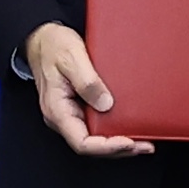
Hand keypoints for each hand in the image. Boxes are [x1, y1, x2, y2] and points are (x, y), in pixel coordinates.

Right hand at [25, 23, 150, 158]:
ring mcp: (71, 113)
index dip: (107, 147)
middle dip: (119, 150)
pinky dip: (114, 130)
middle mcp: (63, 117)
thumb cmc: (52, 45)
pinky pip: (97, 125)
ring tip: (143, 142)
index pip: (82, 143)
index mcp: (57, 110)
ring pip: (95, 138)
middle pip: (92, 145)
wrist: (43, 37)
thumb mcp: (71, 58)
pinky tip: (130, 127)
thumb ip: (88, 82)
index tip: (128, 143)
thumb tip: (105, 104)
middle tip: (145, 146)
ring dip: (119, 143)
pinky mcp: (79, 107)